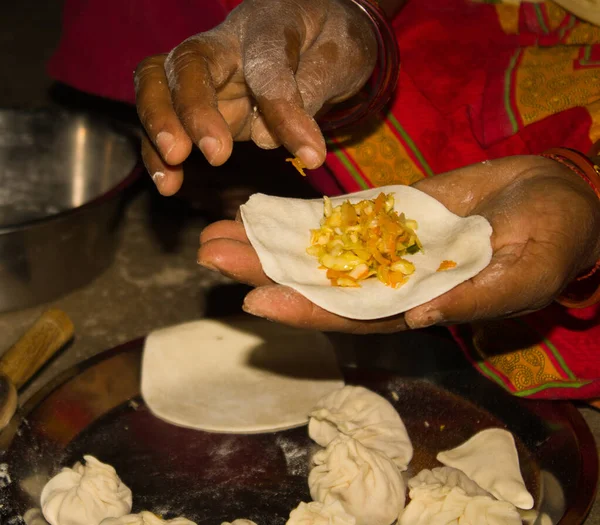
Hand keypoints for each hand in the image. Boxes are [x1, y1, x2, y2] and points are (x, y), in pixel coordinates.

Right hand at [134, 0, 376, 195]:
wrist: (314, 32)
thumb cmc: (329, 40)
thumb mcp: (342, 54)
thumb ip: (311, 90)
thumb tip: (266, 137)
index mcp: (267, 23)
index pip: (267, 64)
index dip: (284, 110)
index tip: (311, 155)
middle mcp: (225, 43)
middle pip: (190, 62)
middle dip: (194, 109)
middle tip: (216, 154)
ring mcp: (204, 72)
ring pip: (157, 83)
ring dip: (160, 128)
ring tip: (173, 169)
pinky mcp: (195, 100)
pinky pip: (163, 118)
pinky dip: (155, 150)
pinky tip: (168, 183)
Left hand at [197, 155, 599, 332]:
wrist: (552, 196)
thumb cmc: (552, 240)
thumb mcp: (525, 272)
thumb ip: (474, 297)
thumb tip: (420, 316)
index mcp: (419, 305)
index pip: (352, 317)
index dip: (304, 312)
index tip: (254, 302)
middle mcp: (389, 282)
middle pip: (317, 283)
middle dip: (264, 272)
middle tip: (210, 256)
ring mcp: (382, 246)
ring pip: (315, 250)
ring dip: (266, 243)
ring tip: (215, 233)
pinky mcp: (385, 214)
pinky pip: (334, 218)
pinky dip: (296, 216)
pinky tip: (259, 210)